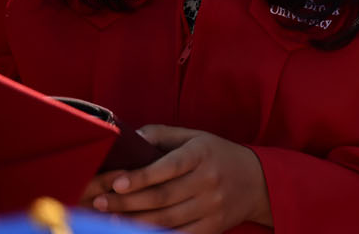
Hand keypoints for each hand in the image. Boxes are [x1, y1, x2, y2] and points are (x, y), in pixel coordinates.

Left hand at [84, 126, 269, 232]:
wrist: (259, 181)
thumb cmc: (217, 155)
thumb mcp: (195, 137)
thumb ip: (161, 135)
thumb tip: (130, 139)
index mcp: (202, 154)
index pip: (169, 167)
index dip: (142, 176)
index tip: (117, 183)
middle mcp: (209, 180)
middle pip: (162, 197)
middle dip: (127, 202)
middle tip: (100, 203)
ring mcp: (212, 206)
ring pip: (167, 219)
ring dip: (134, 222)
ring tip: (109, 221)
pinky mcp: (213, 227)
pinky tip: (137, 233)